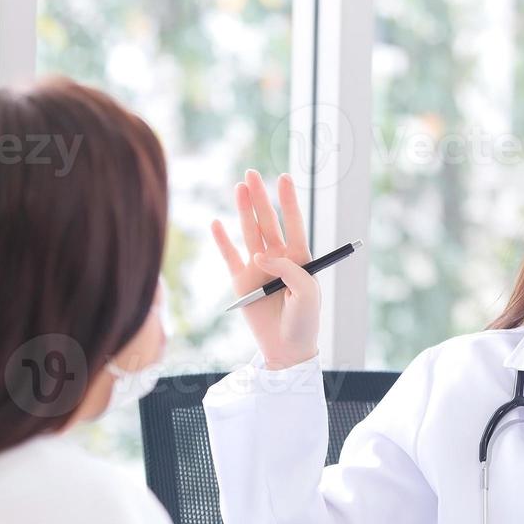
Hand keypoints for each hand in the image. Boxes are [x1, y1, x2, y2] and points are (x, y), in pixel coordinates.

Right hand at [211, 170, 319, 369]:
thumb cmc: (304, 321)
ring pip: (249, 233)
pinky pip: (229, 257)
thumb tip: (259, 256)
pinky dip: (222, 241)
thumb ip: (287, 270)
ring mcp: (257, 269)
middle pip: (268, 222)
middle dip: (261, 198)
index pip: (294, 223)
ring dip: (243, 211)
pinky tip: (217, 223)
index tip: (284, 178)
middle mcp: (278, 259)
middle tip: (252, 174)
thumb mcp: (306, 293)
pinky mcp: (241, 282)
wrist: (286, 349)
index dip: (288, 201)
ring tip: (239, 187)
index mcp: (300, 259)